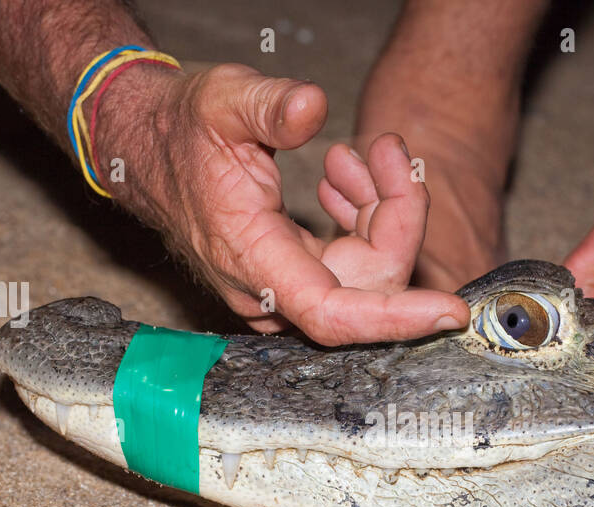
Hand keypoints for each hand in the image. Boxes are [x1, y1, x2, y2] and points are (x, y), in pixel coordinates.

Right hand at [94, 62, 468, 344]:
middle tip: (386, 150)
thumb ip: (269, 105)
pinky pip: (349, 264)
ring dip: (378, 213)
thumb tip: (311, 109)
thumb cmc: (179, 129)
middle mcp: (268, 291)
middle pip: (367, 285)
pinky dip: (362, 221)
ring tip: (354, 156)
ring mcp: (281, 289)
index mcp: (251, 259)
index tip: (449, 311)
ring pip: (364, 274)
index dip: (396, 319)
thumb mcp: (222, 100)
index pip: (334, 315)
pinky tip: (342, 182)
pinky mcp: (291, 277)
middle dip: (396, 217)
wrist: (144, 147)